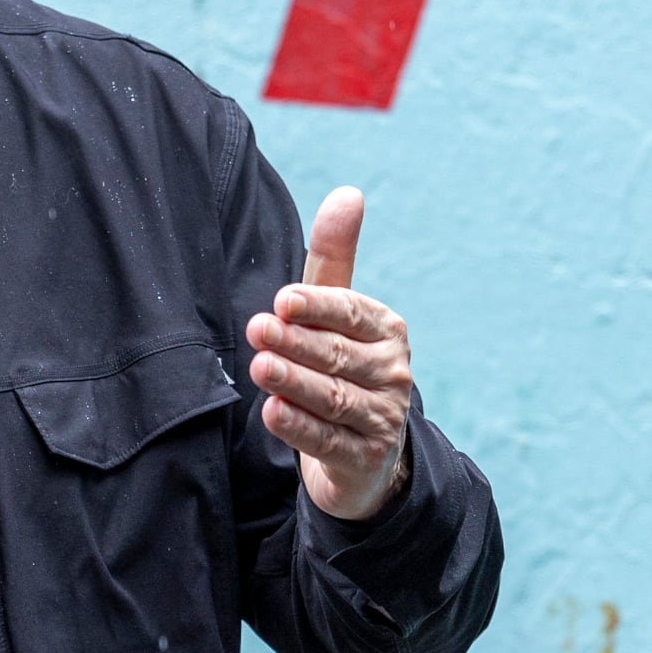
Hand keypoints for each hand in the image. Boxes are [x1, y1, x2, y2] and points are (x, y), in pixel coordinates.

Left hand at [245, 186, 414, 522]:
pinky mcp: (366, 459)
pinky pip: (330, 442)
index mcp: (386, 330)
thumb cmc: (343, 366)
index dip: (319, 306)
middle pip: (338, 355)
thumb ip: (335, 258)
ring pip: (334, 398)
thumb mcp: (337, 312)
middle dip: (297, 343)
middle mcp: (393, 372)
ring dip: (296, 383)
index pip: (352, 312)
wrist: (364, 454)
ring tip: (262, 368)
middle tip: (259, 329)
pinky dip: (301, 428)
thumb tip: (347, 192)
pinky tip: (273, 414)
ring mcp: (383, 418)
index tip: (284, 300)